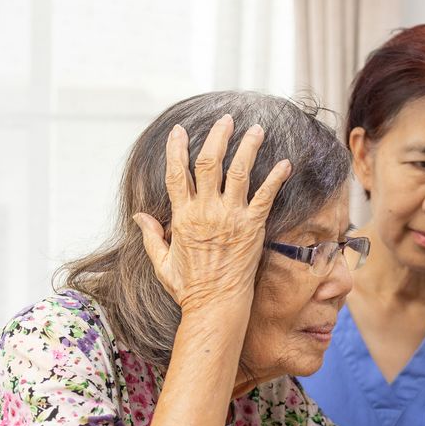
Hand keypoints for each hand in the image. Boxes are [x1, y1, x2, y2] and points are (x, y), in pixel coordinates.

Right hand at [133, 115, 291, 313]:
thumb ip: (151, 236)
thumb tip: (139, 217)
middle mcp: (206, 211)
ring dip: (248, 147)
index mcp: (183, 217)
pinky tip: (285, 163)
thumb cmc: (189, 288)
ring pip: (238, 172)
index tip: (178, 131)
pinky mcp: (253, 227)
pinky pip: (266, 196)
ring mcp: (231, 217)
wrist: (216, 305)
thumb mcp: (161, 262)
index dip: (176, 149)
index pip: (176, 174)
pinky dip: (276, 178)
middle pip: (209, 163)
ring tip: (256, 129)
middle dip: (217, 137)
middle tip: (226, 120)